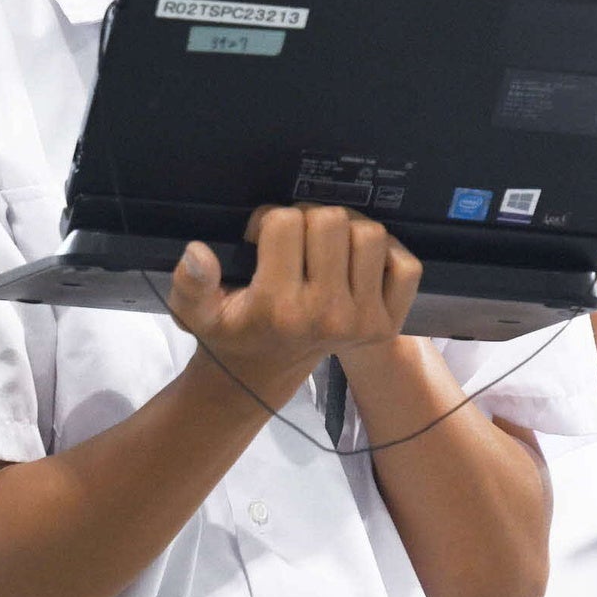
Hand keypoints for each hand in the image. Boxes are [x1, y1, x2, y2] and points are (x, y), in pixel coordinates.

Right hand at [167, 204, 421, 407]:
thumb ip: (190, 284)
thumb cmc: (232, 332)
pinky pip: (407, 266)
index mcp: (279, 307)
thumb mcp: (196, 312)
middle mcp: (326, 315)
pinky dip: (387, 255)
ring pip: (370, 234)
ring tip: (323, 247)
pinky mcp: (387, 325)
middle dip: (307, 220)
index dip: (267, 221)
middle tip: (293, 241)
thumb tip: (196, 253)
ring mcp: (362, 322)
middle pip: (331, 220)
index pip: (284, 222)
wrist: (262, 375)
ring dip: (346, 231)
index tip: (258, 239)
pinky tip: (357, 263)